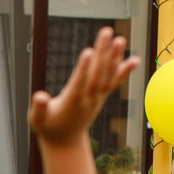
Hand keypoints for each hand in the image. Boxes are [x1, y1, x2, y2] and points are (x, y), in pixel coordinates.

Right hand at [29, 26, 137, 150]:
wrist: (65, 141)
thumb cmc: (48, 126)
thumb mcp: (37, 119)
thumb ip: (38, 108)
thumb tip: (39, 97)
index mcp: (71, 102)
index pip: (79, 83)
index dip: (84, 68)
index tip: (89, 51)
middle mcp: (87, 98)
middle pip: (96, 73)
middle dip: (102, 52)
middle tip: (106, 31)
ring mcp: (96, 97)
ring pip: (107, 75)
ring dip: (115, 57)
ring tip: (121, 39)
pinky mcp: (101, 96)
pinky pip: (114, 82)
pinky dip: (124, 71)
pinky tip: (135, 60)